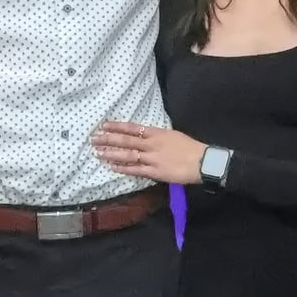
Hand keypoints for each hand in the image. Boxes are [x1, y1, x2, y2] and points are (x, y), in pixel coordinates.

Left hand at [90, 120, 204, 184]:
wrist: (203, 161)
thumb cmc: (191, 147)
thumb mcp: (173, 135)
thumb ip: (158, 136)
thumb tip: (146, 136)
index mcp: (157, 133)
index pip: (133, 128)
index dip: (117, 127)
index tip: (104, 125)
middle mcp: (152, 144)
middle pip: (126, 140)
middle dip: (108, 139)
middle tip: (93, 138)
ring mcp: (152, 158)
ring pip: (127, 155)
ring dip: (111, 153)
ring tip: (98, 152)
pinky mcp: (154, 172)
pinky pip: (135, 170)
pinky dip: (122, 168)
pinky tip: (111, 166)